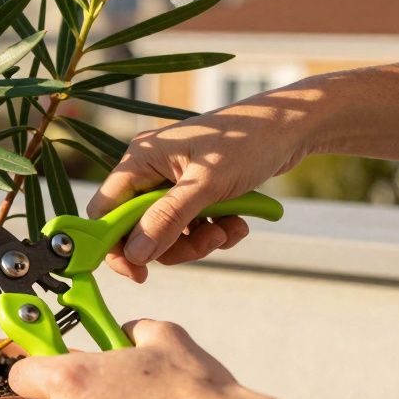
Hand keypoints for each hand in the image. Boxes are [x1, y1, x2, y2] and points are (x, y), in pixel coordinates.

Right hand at [85, 92, 314, 281]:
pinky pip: (191, 226)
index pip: (106, 211)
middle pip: (139, 228)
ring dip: (199, 241)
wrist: (292, 127)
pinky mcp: (195, 191)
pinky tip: (238, 223)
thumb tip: (135, 254)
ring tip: (228, 230)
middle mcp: (150, 170)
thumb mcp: (207, 185)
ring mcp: (172, 181)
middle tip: (207, 243)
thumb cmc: (248, 142)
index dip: (116, 245)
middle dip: (173, 245)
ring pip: (167, 233)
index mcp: (140, 159)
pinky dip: (214, 231)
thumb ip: (168, 219)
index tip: (138, 272)